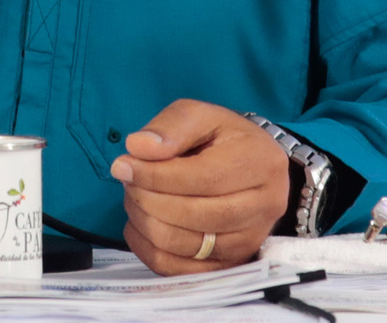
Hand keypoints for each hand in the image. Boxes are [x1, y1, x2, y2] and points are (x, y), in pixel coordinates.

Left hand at [109, 99, 290, 275]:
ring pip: (185, 245)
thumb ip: (170, 127)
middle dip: (148, 198)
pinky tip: (140, 224)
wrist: (251, 167)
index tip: (122, 166)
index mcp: (260, 162)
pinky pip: (180, 270)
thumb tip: (138, 148)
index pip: (202, 178)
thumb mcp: (200, 115)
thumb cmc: (223, 139)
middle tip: (128, 182)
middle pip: (194, 215)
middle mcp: (264, 206)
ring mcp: (250, 240)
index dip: (155, 175)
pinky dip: (149, 249)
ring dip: (146, 222)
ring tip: (135, 198)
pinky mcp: (230, 263)